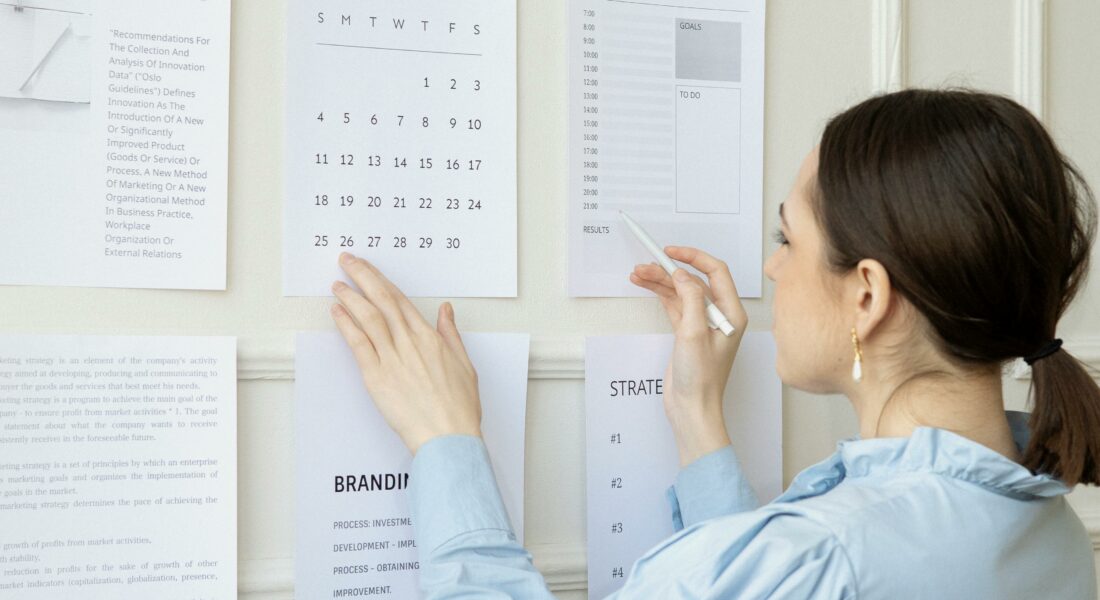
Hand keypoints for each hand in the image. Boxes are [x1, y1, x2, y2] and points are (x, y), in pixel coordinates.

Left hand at [329, 252, 480, 453]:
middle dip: (362, 276)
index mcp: (430, 338)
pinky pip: (358, 344)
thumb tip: (446, 311)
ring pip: (368, 317)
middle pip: (382, 300)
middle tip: (347, 261)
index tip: (370, 269)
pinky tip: (337, 312)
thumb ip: (451, 334)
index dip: (382, 281)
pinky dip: (346, 325)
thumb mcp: (464, 364)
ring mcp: (392, 359)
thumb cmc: (458, 408)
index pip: (400, 300)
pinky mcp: (377, 377)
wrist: (448, 436)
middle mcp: (409, 343)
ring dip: (351, 297)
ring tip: (337, 284)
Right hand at [629, 246, 747, 465]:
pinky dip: (660, 295)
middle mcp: (719, 316)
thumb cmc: (701, 379)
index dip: (693, 257)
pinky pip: (674, 306)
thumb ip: (691, 299)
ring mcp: (702, 324)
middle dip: (669, 270)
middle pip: (694, 281)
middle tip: (646, 264)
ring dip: (660, 282)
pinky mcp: (687, 333)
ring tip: (637, 274)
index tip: (671, 252)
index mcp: (731, 313)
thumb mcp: (694, 333)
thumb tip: (682, 275)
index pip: (716, 272)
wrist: (692, 409)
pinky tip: (646, 286)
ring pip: (681, 292)